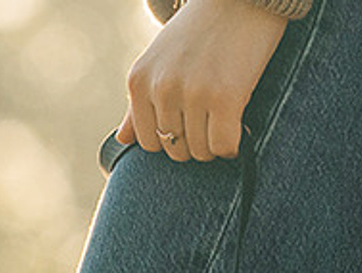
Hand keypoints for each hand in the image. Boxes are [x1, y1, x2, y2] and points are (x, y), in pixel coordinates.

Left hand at [115, 0, 288, 162]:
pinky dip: (232, 146)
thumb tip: (123, 140)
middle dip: (193, 143)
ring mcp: (193, 93)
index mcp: (140, 81)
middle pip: (175, 149)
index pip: (148, 142)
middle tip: (210, 122)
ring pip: (200, 151)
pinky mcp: (226, 96)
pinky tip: (238, 129)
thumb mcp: (159, 62)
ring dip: (214, 146)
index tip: (189, 125)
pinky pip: (224, 146)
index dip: (171, 140)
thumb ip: (139, 103)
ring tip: (223, 122)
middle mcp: (162, 88)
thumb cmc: (199, 32)